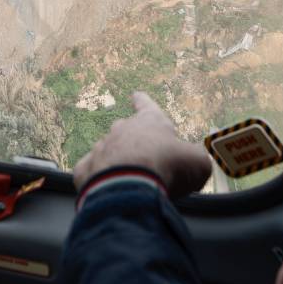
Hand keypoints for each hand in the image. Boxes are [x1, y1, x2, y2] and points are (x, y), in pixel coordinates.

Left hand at [72, 91, 210, 198]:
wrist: (131, 186)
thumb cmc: (168, 167)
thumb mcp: (197, 161)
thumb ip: (196, 158)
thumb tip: (197, 161)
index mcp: (149, 122)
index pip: (146, 106)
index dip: (143, 101)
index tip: (136, 94)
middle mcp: (121, 130)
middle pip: (126, 131)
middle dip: (134, 143)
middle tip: (144, 162)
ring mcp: (101, 148)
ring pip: (108, 152)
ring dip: (116, 163)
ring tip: (128, 181)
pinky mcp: (85, 170)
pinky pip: (90, 172)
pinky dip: (96, 178)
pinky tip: (104, 189)